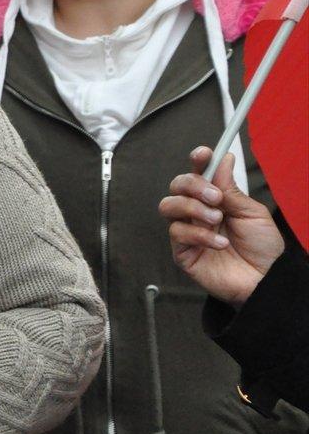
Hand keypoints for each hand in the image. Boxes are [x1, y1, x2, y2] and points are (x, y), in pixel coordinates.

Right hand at [159, 146, 283, 308]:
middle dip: (193, 185)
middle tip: (215, 197)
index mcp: (215, 198)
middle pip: (177, 185)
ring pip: (168, 205)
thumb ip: (232, 189)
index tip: (204, 154)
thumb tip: (224, 160)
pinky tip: (219, 242)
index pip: (199, 173)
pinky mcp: (182, 251)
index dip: (198, 161)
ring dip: (192, 208)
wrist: (265, 279)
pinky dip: (200, 234)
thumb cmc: (262, 247)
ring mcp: (187, 230)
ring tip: (216, 219)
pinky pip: (177, 233)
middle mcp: (197, 211)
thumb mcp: (253, 212)